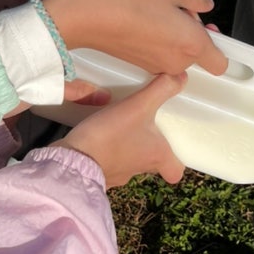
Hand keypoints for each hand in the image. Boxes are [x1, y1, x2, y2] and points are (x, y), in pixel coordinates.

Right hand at [42, 0, 227, 75]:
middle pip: (198, 53)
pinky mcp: (141, 66)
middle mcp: (178, 62)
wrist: (87, 17)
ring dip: (174, 36)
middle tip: (176, 8)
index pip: (220, 64)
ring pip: (178, 53)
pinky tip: (143, 21)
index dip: (218, 46)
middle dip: (192, 32)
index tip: (207, 28)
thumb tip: (206, 5)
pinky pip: (160, 55)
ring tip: (156, 11)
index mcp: (192, 45)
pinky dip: (158, 41)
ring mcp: (158, 67)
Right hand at [51, 73, 186, 186]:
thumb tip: (182, 78)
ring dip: (128, 148)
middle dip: (151, 147)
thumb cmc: (110, 136)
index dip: (176, 161)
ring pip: (130, 162)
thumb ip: (160, 90)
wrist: (71, 161)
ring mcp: (117, 175)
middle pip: (153, 164)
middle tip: (147, 128)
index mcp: (156, 157)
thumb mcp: (138, 106)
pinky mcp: (98, 174)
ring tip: (121, 128)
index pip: (175, 172)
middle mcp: (140, 170)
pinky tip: (100, 136)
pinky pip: (108, 163)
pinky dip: (107, 152)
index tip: (173, 146)